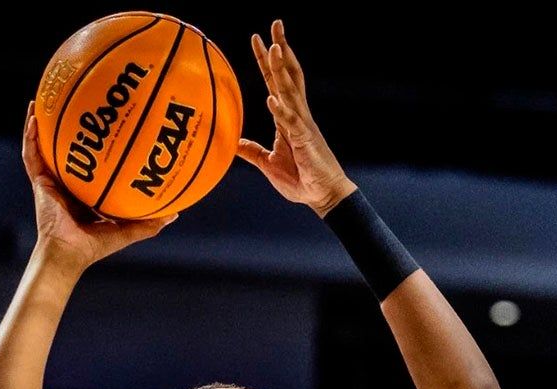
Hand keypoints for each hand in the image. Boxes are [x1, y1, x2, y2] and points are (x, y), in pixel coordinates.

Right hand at [21, 100, 177, 272]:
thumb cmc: (94, 247)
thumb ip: (149, 223)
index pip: (91, 165)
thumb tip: (176, 214)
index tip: (110, 125)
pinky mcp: (40, 182)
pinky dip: (31, 136)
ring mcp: (52, 182)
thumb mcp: (126, 230)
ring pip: (45, 147)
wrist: (68, 253)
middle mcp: (67, 184)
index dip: (98, 147)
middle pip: (68, 150)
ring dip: (44, 124)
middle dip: (71, 127)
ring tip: (44, 99)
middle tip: (79, 103)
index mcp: (85, 193)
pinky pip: (32, 155)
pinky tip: (34, 115)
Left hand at [237, 20, 356, 216]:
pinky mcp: (306, 141)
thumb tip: (234, 143)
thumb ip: (252, 151)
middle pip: (288, 76)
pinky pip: (291, 123)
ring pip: (291, 92)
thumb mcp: (269, 164)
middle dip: (280, 50)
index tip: (258, 39)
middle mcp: (297, 115)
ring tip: (275, 48)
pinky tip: (271, 98)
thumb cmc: (300, 180)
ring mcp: (303, 126)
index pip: (276, 83)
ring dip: (282, 71)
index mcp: (287, 119)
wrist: (322, 196)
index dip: (266, 62)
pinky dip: (281, 111)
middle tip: (275, 24)